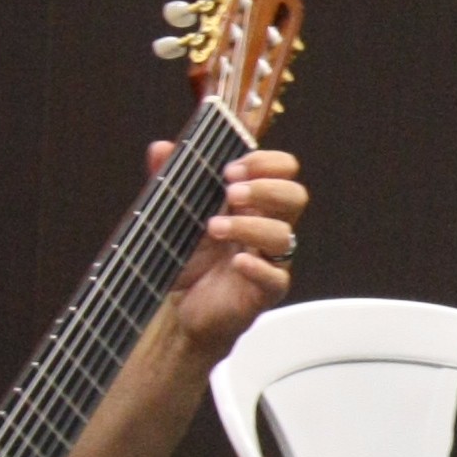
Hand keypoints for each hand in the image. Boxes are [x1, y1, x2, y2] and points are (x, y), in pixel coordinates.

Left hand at [151, 144, 305, 356]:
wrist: (181, 309)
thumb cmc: (188, 258)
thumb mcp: (174, 216)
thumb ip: (169, 181)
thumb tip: (161, 147)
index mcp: (253, 203)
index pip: (283, 170)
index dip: (264, 163)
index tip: (230, 168)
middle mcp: (267, 227)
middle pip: (295, 196)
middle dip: (265, 189)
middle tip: (230, 193)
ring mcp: (269, 260)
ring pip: (284, 236)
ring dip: (250, 226)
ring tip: (213, 229)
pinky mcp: (264, 292)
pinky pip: (276, 278)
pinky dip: (258, 268)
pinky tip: (235, 262)